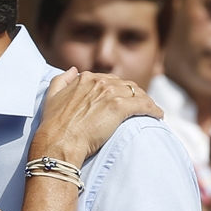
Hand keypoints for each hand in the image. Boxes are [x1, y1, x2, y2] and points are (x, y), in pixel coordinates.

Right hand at [30, 68, 163, 166]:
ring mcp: (110, 93)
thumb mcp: (52, 96)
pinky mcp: (120, 107)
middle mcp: (99, 82)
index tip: (121, 98)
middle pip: (125, 84)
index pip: (108, 80)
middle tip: (140, 105)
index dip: (117, 89)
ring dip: (146, 101)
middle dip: (133, 94)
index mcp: (85, 78)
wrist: (59, 141)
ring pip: (137, 93)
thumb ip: (62, 79)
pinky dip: (153, 109)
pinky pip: (144, 104)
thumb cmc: (53, 124)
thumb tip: (73, 69)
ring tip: (150, 110)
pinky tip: (158, 115)